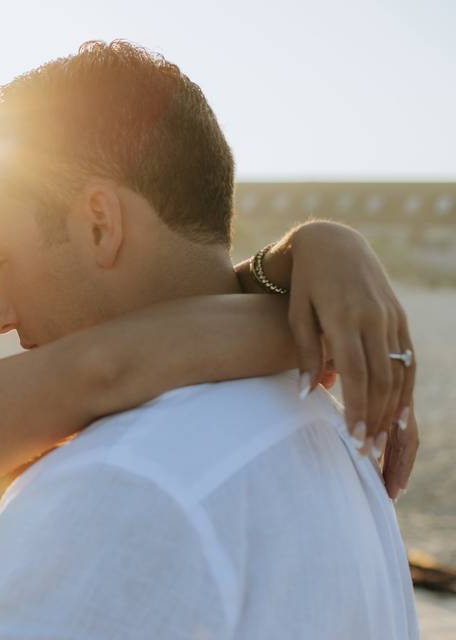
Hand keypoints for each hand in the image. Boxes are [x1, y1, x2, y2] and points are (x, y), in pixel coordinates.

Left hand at [286, 221, 415, 496]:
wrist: (332, 243)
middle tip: (368, 457)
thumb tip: (307, 394)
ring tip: (384, 447)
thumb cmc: (305, 284)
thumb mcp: (297, 314)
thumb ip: (305, 353)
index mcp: (345, 317)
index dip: (359, 410)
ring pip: (400, 374)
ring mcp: (392, 317)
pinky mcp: (400, 318)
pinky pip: (408, 360)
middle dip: (377, 422)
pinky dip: (406, 390)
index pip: (357, 373)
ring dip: (393, 413)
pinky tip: (402, 418)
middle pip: (383, 380)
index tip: (354, 442)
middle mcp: (375, 318)